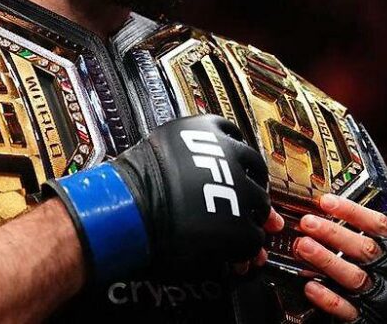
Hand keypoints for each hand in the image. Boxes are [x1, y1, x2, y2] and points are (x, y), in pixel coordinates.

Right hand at [45, 114, 274, 282]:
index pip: (235, 138)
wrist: (126, 212)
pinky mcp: (241, 225)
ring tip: (236, 236)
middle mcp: (229, 154)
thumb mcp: (162, 150)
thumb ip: (188, 153)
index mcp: (208, 129)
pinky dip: (245, 250)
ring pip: (260, 206)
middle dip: (250, 191)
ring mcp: (239, 189)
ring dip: (250, 220)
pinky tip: (233, 257)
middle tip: (244, 207)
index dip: (236, 161)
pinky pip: (254, 238)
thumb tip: (201, 171)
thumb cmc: (132, 184)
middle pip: (255, 172)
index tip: (238, 172)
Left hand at [295, 195, 386, 322]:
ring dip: (327, 260)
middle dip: (335, 234)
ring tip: (303, 247)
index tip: (326, 202)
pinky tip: (311, 286)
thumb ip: (384, 236)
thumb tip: (335, 212)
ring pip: (360, 279)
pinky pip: (352, 312)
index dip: (354, 212)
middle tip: (308, 223)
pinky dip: (330, 298)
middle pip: (372, 251)